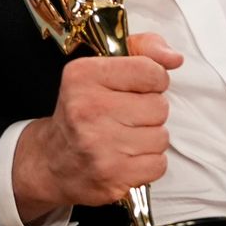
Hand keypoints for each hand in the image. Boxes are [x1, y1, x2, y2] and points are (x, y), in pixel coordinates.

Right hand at [13, 33, 181, 219]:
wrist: (51, 163)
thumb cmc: (83, 112)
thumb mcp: (101, 69)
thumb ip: (142, 50)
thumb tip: (174, 58)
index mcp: (83, 76)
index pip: (150, 71)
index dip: (152, 80)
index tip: (136, 88)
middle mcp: (88, 109)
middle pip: (159, 106)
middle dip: (149, 112)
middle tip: (124, 117)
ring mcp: (99, 145)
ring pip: (161, 136)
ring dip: (149, 139)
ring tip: (123, 138)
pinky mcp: (112, 176)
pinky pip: (159, 164)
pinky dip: (147, 163)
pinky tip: (125, 158)